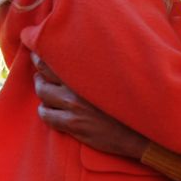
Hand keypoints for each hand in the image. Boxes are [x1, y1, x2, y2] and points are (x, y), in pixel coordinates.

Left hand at [31, 54, 148, 158]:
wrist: (142, 130)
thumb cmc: (132, 101)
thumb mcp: (117, 75)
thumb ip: (97, 64)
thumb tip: (84, 52)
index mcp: (89, 69)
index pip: (55, 54)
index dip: (41, 51)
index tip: (38, 49)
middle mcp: (78, 85)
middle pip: (42, 73)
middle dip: (38, 72)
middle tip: (39, 72)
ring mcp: (74, 106)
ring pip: (42, 94)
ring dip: (42, 92)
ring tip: (46, 92)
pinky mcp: (73, 124)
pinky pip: (47, 116)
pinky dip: (45, 112)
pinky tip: (51, 111)